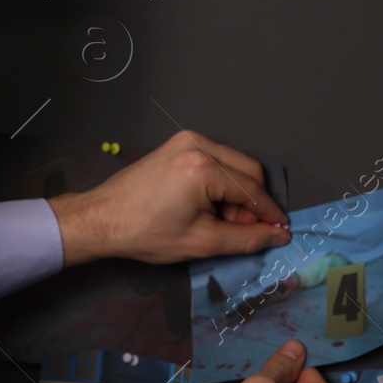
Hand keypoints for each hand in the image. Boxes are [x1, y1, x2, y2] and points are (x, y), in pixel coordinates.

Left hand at [46, 130, 288, 266]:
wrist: (102, 219)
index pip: (252, 189)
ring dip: (235, 193)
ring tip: (218, 221)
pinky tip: (207, 206)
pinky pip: (215, 160)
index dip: (269, 213)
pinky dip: (220, 182)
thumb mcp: (201, 242)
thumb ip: (246, 238)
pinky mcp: (178, 144)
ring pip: (233, 164)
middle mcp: (196, 144)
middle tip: (242, 230)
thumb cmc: (144, 233)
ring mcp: (186, 140)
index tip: (281, 230)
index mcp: (202, 167)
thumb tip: (277, 234)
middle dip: (251, 203)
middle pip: (248, 170)